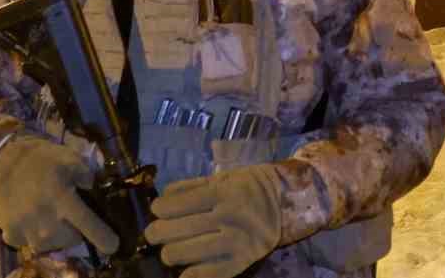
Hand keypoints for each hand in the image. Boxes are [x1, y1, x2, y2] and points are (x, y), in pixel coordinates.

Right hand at [0, 136, 118, 254]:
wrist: (0, 160)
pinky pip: (29, 243)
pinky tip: (31, 218)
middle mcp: (46, 222)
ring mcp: (26, 231)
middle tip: (69, 216)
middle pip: (71, 240)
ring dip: (55, 235)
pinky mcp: (10, 235)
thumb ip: (87, 176)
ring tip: (50, 217)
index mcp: (63, 201)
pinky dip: (33, 235)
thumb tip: (90, 189)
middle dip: (76, 231)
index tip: (113, 245)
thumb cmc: (40, 158)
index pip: (90, 227)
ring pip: (51, 245)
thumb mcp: (71, 159)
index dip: (105, 239)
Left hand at [147, 165, 283, 277]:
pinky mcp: (242, 262)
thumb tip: (161, 200)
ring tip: (172, 249)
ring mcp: (235, 242)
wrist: (287, 203)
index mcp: (222, 193)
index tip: (158, 210)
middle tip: (157, 232)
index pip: (175, 205)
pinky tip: (186, 270)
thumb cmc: (249, 187)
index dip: (159, 209)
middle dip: (157, 232)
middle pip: (173, 232)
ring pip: (182, 254)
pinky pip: (206, 275)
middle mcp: (228, 217)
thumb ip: (191, 186)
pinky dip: (190, 275)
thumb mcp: (222, 177)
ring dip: (169, 253)